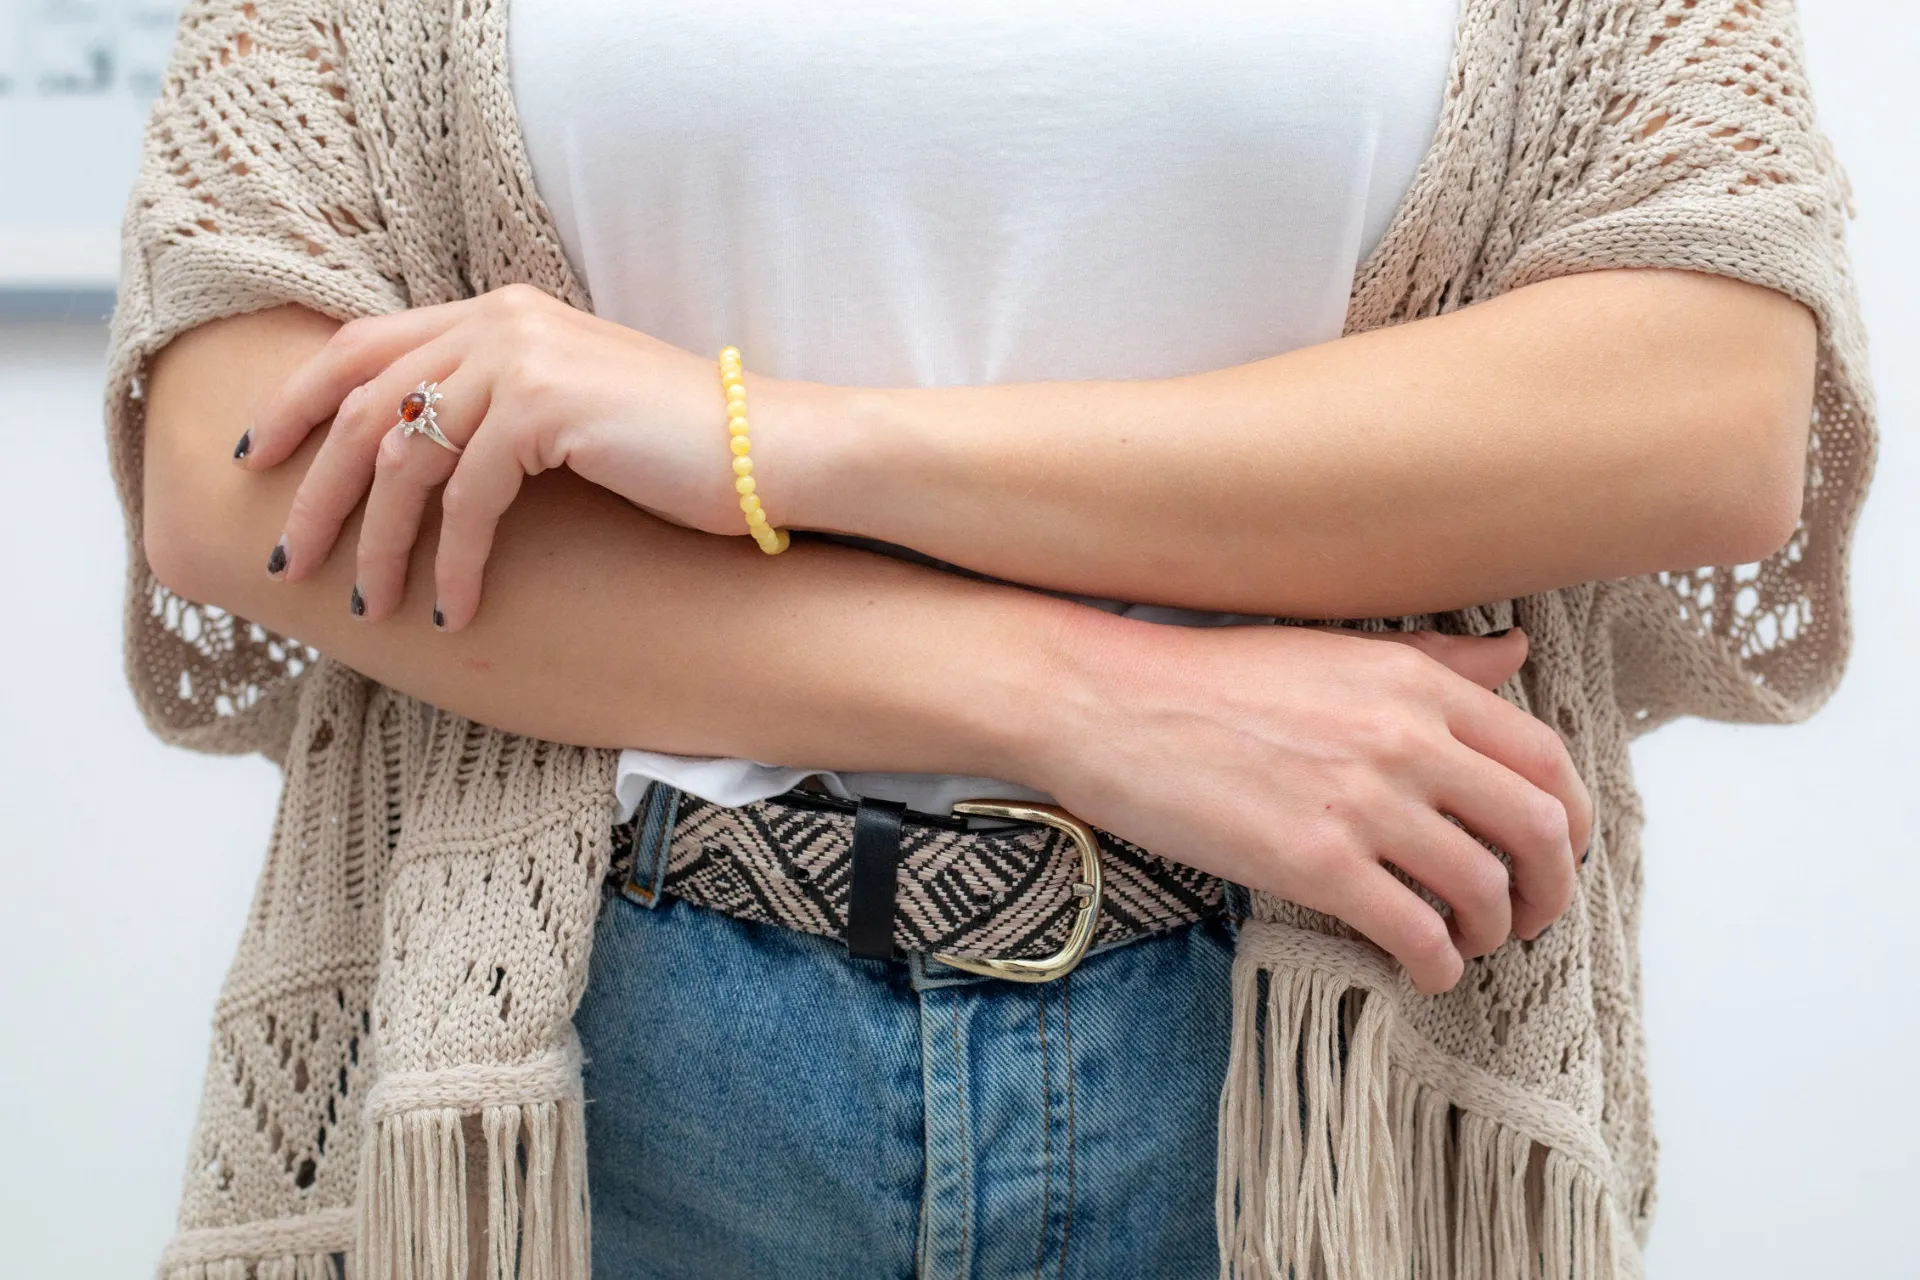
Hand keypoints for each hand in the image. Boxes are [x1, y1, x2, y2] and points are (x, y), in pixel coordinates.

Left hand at [235, 284, 805, 627]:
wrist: (772, 449)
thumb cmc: (680, 446)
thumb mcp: (571, 410)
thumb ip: (498, 404)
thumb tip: (419, 458)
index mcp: (499, 311)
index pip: (363, 344)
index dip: (299, 402)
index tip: (261, 461)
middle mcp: (500, 320)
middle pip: (364, 402)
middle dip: (317, 490)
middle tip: (288, 559)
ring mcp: (522, 357)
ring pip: (406, 458)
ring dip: (378, 543)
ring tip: (369, 605)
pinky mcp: (547, 408)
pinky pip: (466, 500)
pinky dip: (450, 563)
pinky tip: (452, 610)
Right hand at [1026, 619, 1590, 993]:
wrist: (1110, 704)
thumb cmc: (1211, 677)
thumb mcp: (1334, 648)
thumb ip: (1432, 658)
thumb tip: (1515, 653)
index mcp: (1415, 681)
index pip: (1544, 756)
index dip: (1573, 819)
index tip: (1560, 851)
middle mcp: (1404, 737)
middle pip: (1536, 828)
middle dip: (1551, 888)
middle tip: (1531, 916)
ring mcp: (1361, 802)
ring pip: (1482, 887)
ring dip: (1492, 932)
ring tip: (1471, 944)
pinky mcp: (1313, 862)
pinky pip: (1413, 931)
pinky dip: (1437, 965)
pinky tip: (1425, 972)